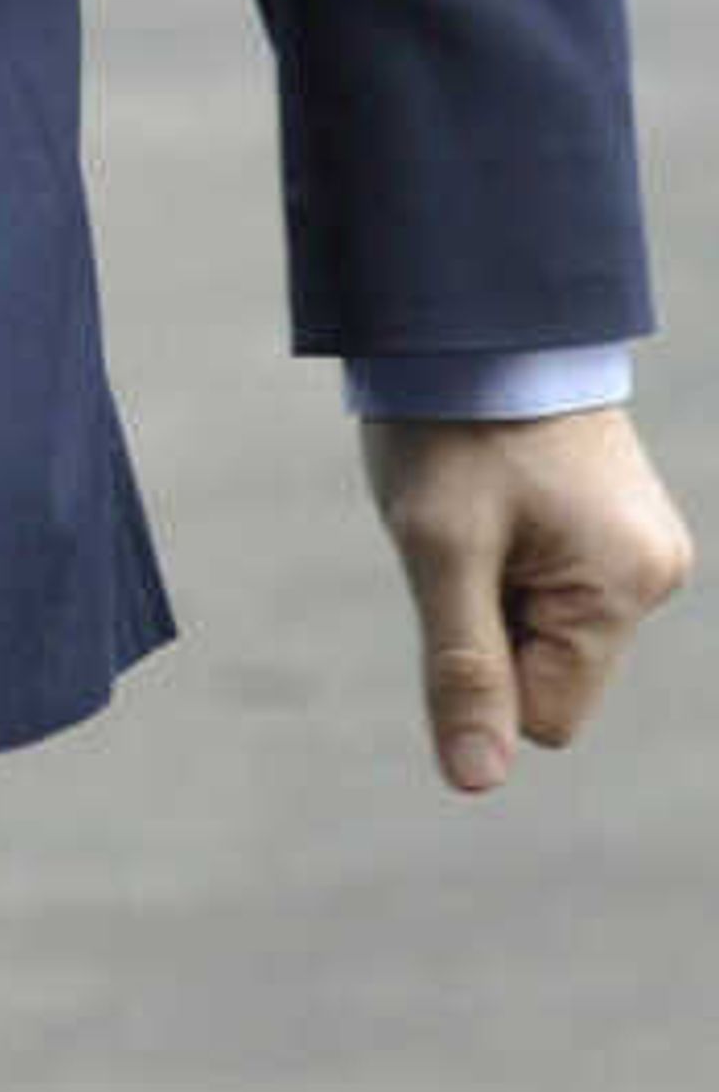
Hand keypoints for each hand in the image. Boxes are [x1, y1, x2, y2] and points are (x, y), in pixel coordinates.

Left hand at [364, 405, 691, 791]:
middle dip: (493, 618)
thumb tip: (477, 782)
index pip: (548, 715)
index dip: (487, 666)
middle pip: (551, 670)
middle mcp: (653, 573)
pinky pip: (555, 578)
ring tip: (479, 497)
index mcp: (625, 588)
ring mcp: (639, 542)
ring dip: (498, 580)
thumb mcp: (438, 546)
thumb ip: (462, 667)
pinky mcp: (615, 517)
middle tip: (463, 527)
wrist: (469, 310)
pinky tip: (497, 483)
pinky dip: (513, 549)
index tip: (459, 575)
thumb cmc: (451, 422)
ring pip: (548, 624)